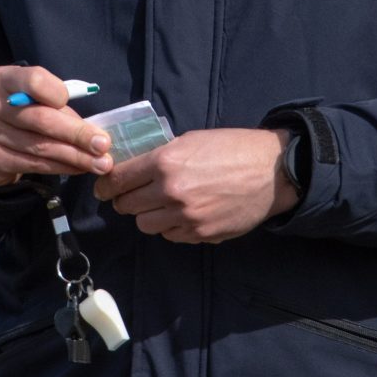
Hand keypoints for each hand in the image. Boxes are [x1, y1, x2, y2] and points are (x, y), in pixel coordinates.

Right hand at [0, 65, 113, 188]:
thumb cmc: (21, 111)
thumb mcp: (34, 98)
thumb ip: (58, 107)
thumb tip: (93, 131)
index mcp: (4, 78)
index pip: (34, 80)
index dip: (59, 94)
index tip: (80, 107)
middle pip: (40, 119)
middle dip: (77, 134)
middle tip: (103, 145)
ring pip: (39, 146)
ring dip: (74, 156)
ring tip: (99, 163)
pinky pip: (33, 164)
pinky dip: (60, 167)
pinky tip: (79, 168)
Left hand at [92, 128, 295, 243]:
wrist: (272, 171)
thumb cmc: (231, 148)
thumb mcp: (190, 140)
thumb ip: (159, 157)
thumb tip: (131, 170)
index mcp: (165, 163)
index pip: (117, 180)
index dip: (106, 185)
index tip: (104, 187)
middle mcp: (171, 192)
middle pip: (126, 205)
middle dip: (125, 200)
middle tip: (133, 195)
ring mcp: (186, 217)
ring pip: (145, 225)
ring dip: (148, 215)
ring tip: (162, 204)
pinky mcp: (200, 234)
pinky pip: (170, 235)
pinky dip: (171, 226)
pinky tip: (183, 213)